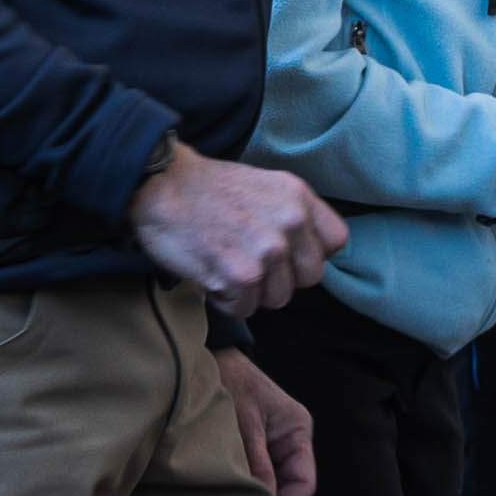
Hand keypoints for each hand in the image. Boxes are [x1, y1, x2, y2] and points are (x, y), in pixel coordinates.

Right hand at [130, 143, 342, 311]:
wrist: (159, 185)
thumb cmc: (206, 189)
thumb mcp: (264, 185)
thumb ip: (293, 214)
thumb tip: (309, 253)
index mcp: (298, 197)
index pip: (336, 242)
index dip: (310, 253)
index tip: (287, 252)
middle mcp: (289, 223)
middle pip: (308, 278)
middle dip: (280, 277)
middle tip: (249, 262)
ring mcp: (267, 251)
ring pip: (277, 298)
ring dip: (251, 291)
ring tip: (226, 264)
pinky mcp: (240, 276)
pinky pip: (244, 309)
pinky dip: (225, 300)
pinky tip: (210, 273)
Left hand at [219, 352, 318, 495]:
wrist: (210, 357)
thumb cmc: (230, 381)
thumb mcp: (243, 422)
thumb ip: (255, 461)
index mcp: (298, 430)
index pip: (303, 482)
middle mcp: (291, 439)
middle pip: (289, 487)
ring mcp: (274, 444)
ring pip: (272, 484)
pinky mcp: (255, 446)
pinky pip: (257, 474)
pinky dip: (246, 487)